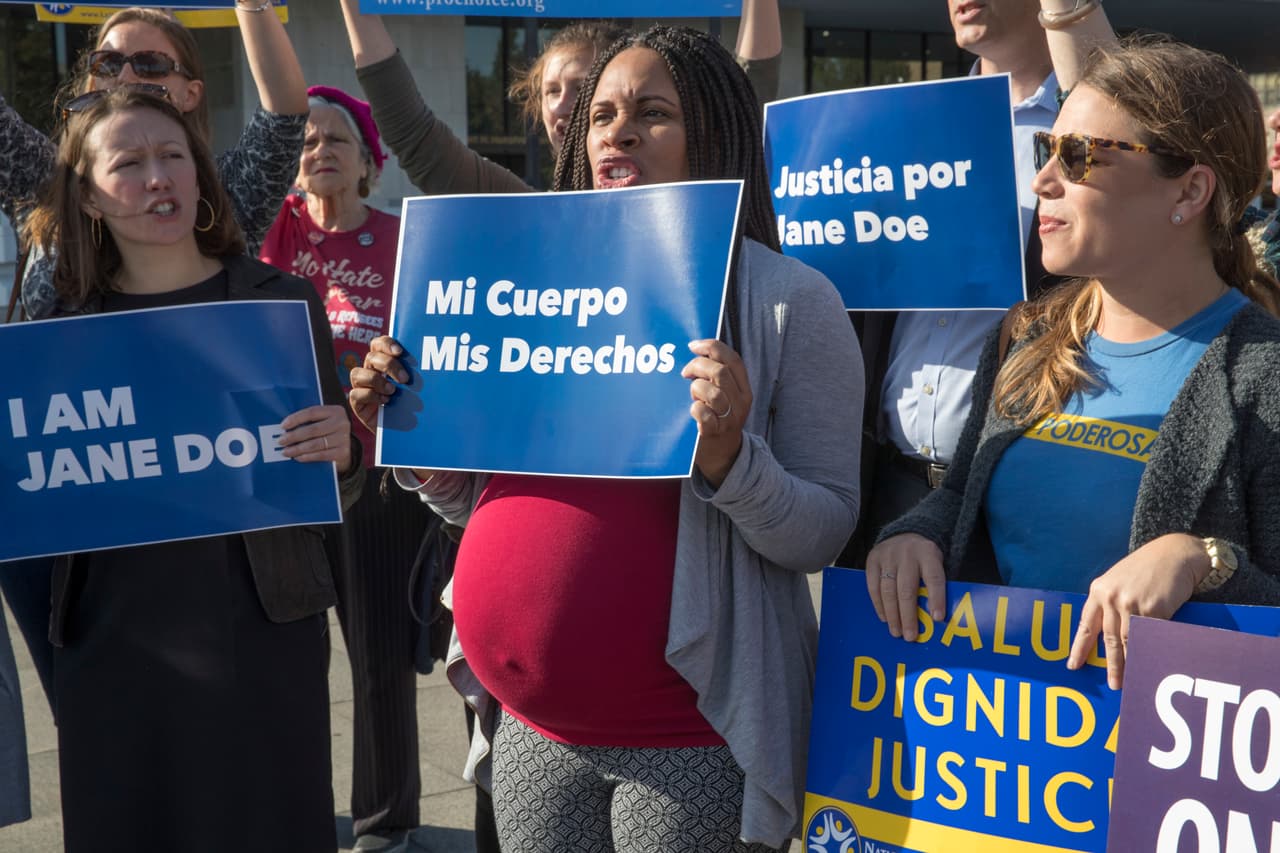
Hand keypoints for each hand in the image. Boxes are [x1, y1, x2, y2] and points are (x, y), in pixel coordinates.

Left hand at [280, 404, 353, 473]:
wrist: (344, 446)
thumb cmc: (327, 431)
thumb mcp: (322, 420)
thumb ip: (308, 421)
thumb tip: (285, 427)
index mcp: (335, 411)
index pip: (312, 412)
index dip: (296, 419)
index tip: (283, 426)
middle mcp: (342, 423)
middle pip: (313, 429)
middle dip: (294, 436)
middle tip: (281, 441)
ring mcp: (344, 438)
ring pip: (315, 444)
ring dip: (297, 449)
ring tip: (286, 451)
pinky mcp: (343, 452)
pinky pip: (321, 455)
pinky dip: (307, 457)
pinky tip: (298, 457)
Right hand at [348, 335, 408, 432]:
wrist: (402, 430)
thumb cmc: (410, 405)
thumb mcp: (414, 388)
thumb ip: (416, 375)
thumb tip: (430, 368)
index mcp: (383, 362)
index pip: (378, 344)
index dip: (387, 344)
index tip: (400, 352)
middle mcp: (370, 370)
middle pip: (371, 357)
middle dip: (389, 365)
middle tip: (405, 379)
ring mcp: (361, 386)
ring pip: (357, 373)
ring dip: (377, 381)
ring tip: (393, 391)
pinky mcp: (356, 403)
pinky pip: (356, 394)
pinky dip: (370, 396)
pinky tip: (385, 402)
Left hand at [681, 339, 751, 487]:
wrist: (723, 455)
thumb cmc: (718, 418)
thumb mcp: (725, 395)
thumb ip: (716, 376)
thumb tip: (695, 351)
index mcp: (744, 388)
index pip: (733, 359)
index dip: (712, 347)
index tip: (693, 346)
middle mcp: (740, 402)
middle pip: (720, 372)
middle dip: (697, 366)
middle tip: (685, 373)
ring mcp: (730, 419)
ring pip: (712, 392)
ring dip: (696, 389)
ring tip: (692, 395)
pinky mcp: (715, 433)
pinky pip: (704, 414)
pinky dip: (696, 408)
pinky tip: (693, 410)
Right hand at [865, 533, 946, 640]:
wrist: (904, 533)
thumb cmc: (923, 558)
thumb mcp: (936, 563)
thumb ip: (935, 584)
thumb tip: (936, 618)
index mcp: (928, 554)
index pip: (934, 578)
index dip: (936, 599)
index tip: (937, 618)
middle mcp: (907, 554)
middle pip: (907, 589)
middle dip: (908, 616)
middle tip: (910, 636)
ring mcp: (887, 556)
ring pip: (888, 590)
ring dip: (892, 615)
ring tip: (896, 632)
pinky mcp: (873, 560)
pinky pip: (873, 586)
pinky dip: (878, 604)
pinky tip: (884, 618)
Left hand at [1067, 533, 1207, 688]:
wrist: (1175, 554)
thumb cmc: (1147, 568)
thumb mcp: (1118, 580)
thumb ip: (1110, 601)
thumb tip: (1109, 633)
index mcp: (1098, 591)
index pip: (1085, 625)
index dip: (1079, 648)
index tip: (1073, 666)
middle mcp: (1111, 598)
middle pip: (1108, 639)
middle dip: (1111, 664)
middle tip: (1113, 684)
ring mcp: (1131, 604)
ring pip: (1127, 642)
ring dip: (1128, 663)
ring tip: (1129, 681)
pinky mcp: (1153, 609)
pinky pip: (1149, 636)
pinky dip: (1148, 651)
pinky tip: (1148, 663)